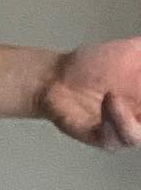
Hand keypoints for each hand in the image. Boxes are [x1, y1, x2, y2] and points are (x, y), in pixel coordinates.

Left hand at [37, 37, 140, 151]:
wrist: (57, 76)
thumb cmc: (95, 65)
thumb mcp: (134, 50)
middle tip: (139, 96)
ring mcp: (124, 130)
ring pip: (138, 136)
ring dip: (128, 117)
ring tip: (112, 95)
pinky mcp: (103, 139)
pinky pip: (116, 139)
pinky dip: (116, 120)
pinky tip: (108, 101)